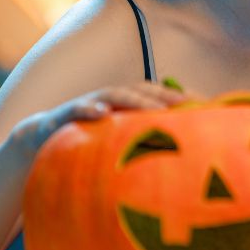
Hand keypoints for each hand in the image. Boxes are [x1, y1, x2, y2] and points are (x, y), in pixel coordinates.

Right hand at [10, 82, 187, 153]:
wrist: (42, 140)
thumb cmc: (92, 141)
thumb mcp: (122, 140)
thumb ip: (146, 140)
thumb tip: (183, 157)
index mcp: (130, 103)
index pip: (161, 96)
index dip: (182, 98)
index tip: (208, 105)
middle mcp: (114, 99)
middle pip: (144, 92)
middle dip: (167, 97)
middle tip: (189, 105)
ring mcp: (92, 103)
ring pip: (116, 95)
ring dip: (136, 100)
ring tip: (154, 107)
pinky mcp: (67, 114)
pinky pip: (78, 109)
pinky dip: (89, 108)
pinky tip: (100, 113)